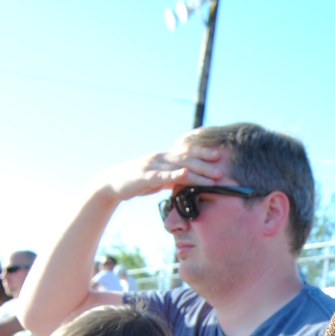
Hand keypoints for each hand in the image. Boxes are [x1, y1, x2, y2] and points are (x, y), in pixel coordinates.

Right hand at [92, 142, 225, 204]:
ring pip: (178, 166)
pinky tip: (185, 176)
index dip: (202, 152)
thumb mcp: (157, 177)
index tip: (218, 155)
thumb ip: (171, 176)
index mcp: (164, 156)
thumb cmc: (136, 181)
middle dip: (205, 163)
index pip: (186, 152)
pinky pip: (162, 175)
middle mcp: (160, 157)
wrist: (112, 183)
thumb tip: (186, 179)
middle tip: (222, 168)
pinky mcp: (145, 176)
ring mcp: (152, 165)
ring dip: (198, 171)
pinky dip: (174, 175)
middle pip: (186, 158)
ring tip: (212, 176)